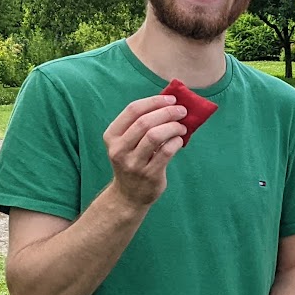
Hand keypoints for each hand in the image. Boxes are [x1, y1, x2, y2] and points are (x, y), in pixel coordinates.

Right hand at [104, 93, 187, 207]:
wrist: (129, 195)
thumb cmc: (133, 161)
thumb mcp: (128, 143)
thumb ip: (141, 124)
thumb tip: (170, 103)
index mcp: (112, 136)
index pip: (133, 110)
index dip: (154, 101)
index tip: (171, 99)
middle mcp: (119, 149)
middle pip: (144, 122)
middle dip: (167, 112)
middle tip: (182, 111)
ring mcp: (133, 163)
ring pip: (155, 136)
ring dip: (173, 127)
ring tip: (182, 127)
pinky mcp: (149, 174)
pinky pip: (166, 151)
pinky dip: (176, 142)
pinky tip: (180, 141)